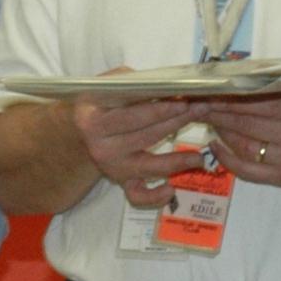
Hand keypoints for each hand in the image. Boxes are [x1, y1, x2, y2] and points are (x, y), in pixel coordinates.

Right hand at [70, 92, 208, 209]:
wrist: (79, 131)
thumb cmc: (100, 103)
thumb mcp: (107, 86)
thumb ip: (131, 83)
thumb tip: (166, 84)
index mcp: (94, 122)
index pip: (131, 116)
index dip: (160, 109)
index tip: (184, 101)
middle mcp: (101, 148)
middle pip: (146, 136)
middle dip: (177, 122)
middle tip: (201, 110)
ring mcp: (112, 167)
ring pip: (148, 166)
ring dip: (177, 160)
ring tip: (199, 156)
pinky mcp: (121, 181)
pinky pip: (138, 196)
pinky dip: (155, 197)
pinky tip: (172, 188)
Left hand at [201, 91, 280, 190]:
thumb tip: (242, 72)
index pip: (261, 99)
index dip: (231, 94)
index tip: (210, 87)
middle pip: (248, 121)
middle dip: (218, 109)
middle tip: (198, 100)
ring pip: (244, 145)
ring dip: (220, 130)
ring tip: (207, 117)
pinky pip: (247, 171)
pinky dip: (226, 157)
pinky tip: (215, 144)